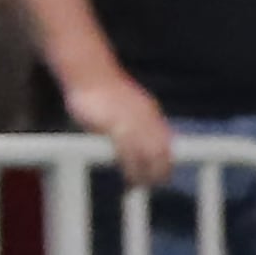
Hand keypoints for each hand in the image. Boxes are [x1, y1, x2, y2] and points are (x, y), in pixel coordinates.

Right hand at [64, 69, 177, 190]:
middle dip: (159, 172)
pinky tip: (127, 175)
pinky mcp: (116, 124)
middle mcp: (147, 118)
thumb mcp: (127, 107)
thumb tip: (137, 146)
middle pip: (161, 153)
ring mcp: (133, 121)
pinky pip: (128, 151)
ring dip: (144, 173)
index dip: (166, 162)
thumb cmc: (103, 91)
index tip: (162, 176)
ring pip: (147, 155)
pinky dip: (130, 167)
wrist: (88, 70)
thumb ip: (137, 124)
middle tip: (151, 184)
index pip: (167, 143)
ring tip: (138, 184)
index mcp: (152, 113)